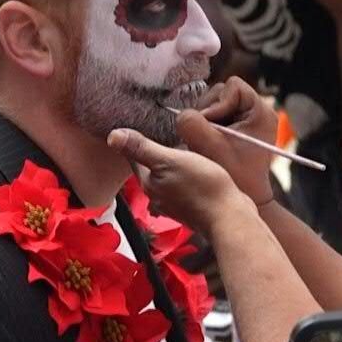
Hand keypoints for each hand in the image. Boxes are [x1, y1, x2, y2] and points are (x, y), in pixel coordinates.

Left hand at [109, 122, 258, 233]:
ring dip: (172, 163)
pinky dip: (186, 174)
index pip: (134, 156)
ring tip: (183, 147)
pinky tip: (198, 167)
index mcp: (148, 183)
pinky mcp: (192, 206)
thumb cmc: (202, 187)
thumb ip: (142, 148)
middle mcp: (157, 195)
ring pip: (167, 176)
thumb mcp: (170, 160)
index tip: (142, 124)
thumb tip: (112, 136)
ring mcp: (174, 202)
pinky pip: (183, 184)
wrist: (229, 217)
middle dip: (156, 151)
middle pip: (150, 167)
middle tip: (165, 133)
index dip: (137, 139)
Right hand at [187, 77, 281, 206]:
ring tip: (205, 142)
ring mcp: (245, 119)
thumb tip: (182, 114)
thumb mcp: (211, 148)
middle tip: (204, 135)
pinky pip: (213, 116)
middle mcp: (256, 111)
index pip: (233, 87)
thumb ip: (193, 125)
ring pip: (213, 104)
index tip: (212, 128)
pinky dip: (206, 127)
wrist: (246, 200)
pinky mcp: (235, 128)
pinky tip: (206, 144)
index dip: (217, 104)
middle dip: (207, 113)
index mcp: (260, 112)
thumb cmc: (235, 177)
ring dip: (204, 121)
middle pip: (221, 93)